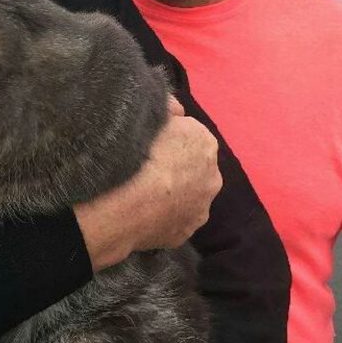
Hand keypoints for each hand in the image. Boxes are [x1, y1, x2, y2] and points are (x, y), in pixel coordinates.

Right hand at [74, 98, 221, 271]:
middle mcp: (212, 176)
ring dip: (174, 194)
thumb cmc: (139, 152)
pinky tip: (144, 212)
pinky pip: (174, 219)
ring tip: (144, 193)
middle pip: (194, 168)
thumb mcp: (154, 115)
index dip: (171, 138)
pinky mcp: (186, 234)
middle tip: (149, 167)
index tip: (153, 142)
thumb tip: (177, 111)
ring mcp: (201, 209)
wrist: (128, 201)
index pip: (191, 136)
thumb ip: (170, 109)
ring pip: (188, 197)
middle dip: (178, 167)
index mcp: (205, 143)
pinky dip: (164, 216)